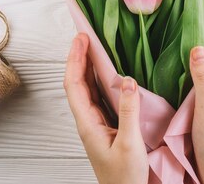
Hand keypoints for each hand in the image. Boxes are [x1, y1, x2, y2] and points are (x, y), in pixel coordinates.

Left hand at [63, 33, 148, 183]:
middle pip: (77, 82)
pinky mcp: (105, 126)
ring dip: (88, 66)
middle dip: (79, 57)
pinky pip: (99, 96)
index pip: (74, 85)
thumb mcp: (129, 144)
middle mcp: (88, 120)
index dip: (76, 59)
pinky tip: (108, 71)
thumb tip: (127, 80)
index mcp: (88, 123)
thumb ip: (128, 111)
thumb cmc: (125, 178)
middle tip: (85, 35)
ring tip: (94, 46)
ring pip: (87, 88)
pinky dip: (100, 79)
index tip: (81, 39)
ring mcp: (96, 123)